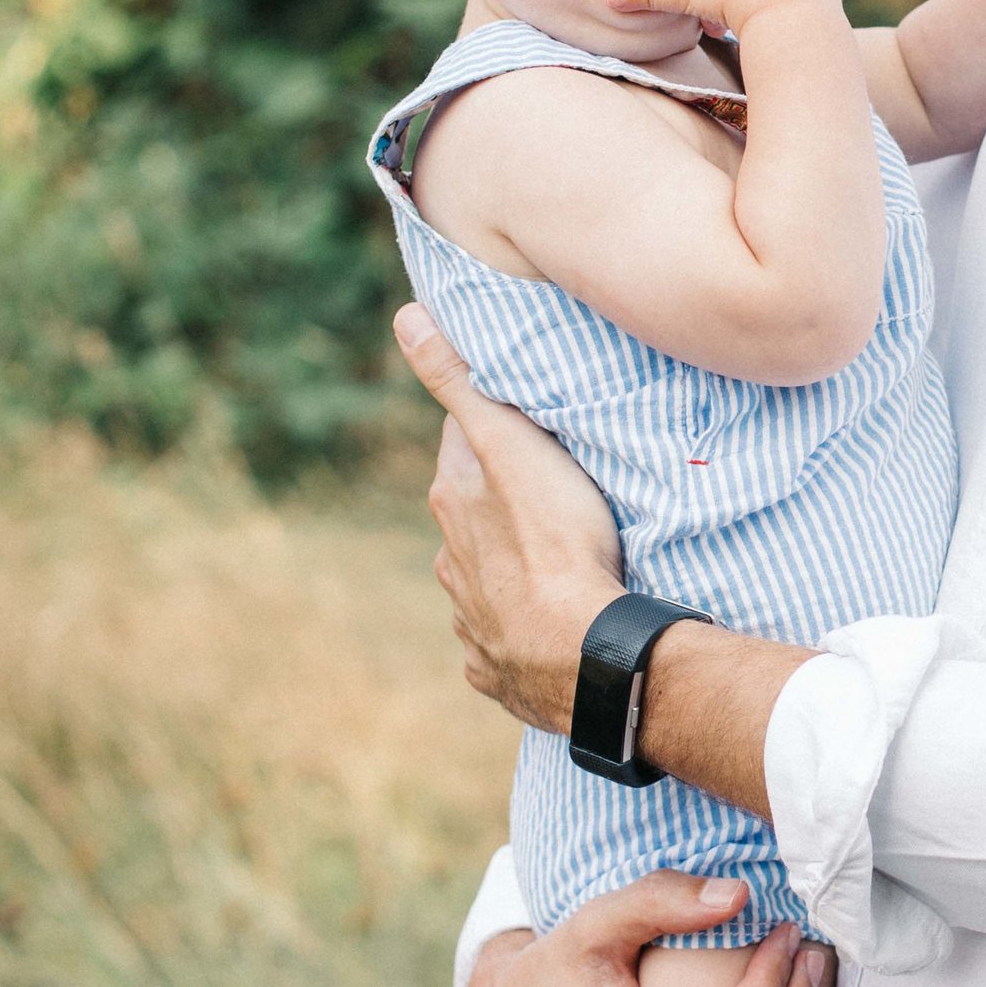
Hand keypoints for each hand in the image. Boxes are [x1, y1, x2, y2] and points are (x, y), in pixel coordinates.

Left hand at [394, 309, 621, 731]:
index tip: (525, 425)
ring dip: (510, 567)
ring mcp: (471, 621)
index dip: (493, 428)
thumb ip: (458, 382)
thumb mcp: (511, 445)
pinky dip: (516, 629)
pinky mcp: (496, 670)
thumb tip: (405, 316)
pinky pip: (500, 641)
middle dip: (501, 502)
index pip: (462, 443)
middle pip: (472, 514)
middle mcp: (452, 562)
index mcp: (454, 501)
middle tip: (554, 493)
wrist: (580, 654)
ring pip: (484, 579)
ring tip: (556, 563)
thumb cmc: (556, 542)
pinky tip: (541, 626)